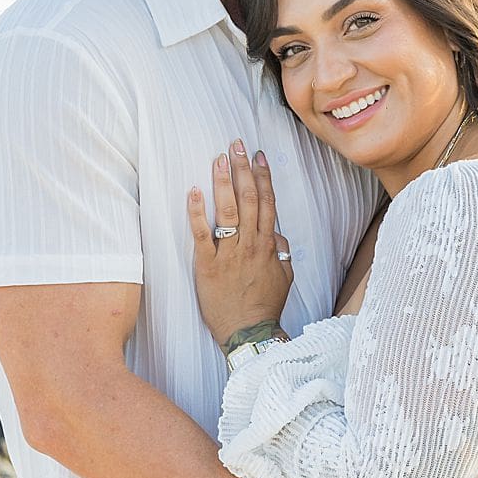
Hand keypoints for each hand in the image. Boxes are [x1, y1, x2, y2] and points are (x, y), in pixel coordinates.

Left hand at [189, 141, 293, 348]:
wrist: (249, 332)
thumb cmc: (265, 305)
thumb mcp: (284, 277)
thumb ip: (282, 252)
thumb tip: (277, 232)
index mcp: (268, 245)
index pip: (267, 202)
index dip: (262, 176)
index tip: (258, 156)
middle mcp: (250, 244)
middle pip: (248, 199)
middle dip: (242, 169)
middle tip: (236, 145)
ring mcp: (229, 253)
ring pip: (227, 211)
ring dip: (223, 182)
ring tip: (218, 158)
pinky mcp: (208, 265)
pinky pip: (202, 234)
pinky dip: (197, 211)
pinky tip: (193, 191)